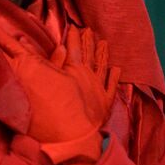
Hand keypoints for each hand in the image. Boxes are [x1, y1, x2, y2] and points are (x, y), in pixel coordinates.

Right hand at [0, 24, 118, 146]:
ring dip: (103, 53)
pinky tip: (116, 68)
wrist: (73, 137)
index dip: (73, 37)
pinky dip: (114, 76)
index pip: (73, 48)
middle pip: (89, 54)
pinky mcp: (106, 102)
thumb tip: (57, 46)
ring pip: (102, 66)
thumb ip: (51, 63)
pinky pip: (112, 86)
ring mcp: (99, 88)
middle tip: (89, 30)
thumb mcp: (48, 83)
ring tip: (104, 42)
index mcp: (73, 70)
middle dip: (88, 41)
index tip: (74, 27)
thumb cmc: (54, 111)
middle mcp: (88, 75)